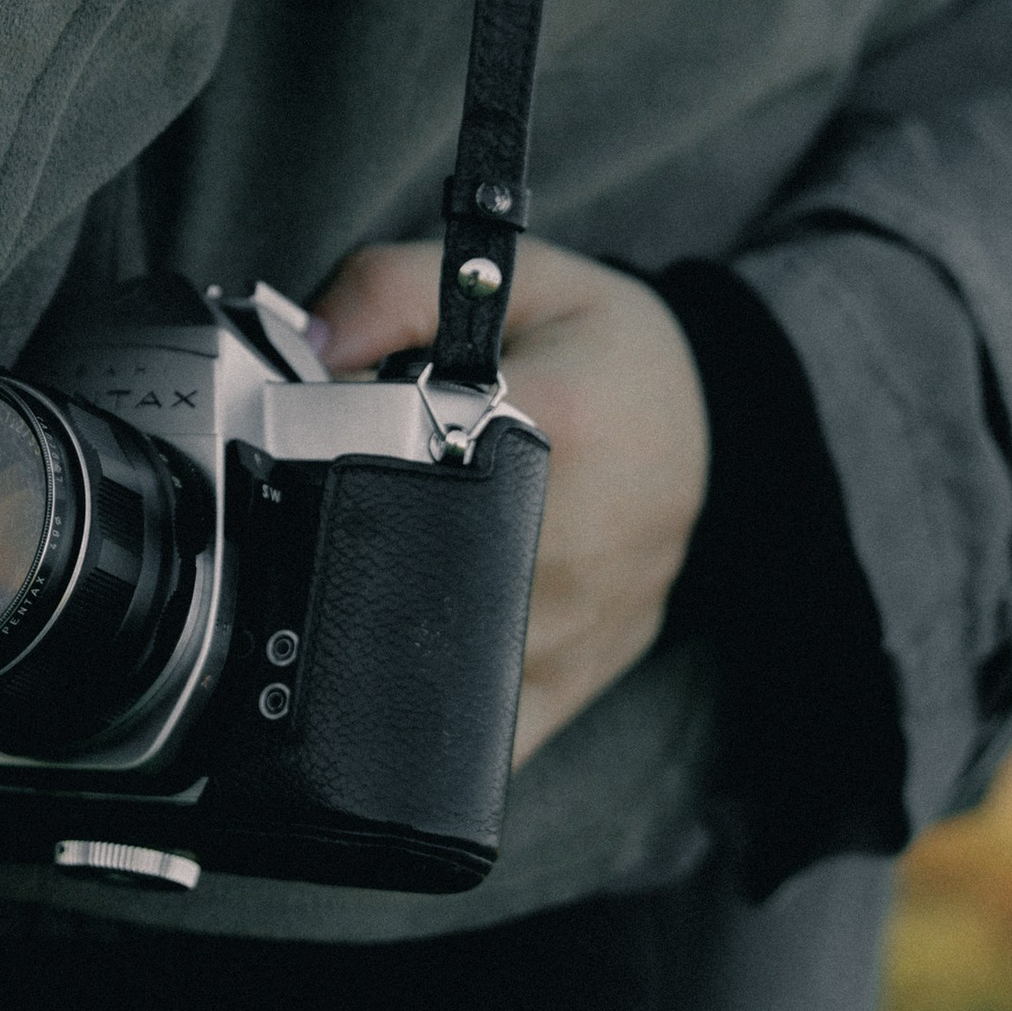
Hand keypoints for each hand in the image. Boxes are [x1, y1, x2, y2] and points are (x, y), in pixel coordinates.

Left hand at [312, 236, 708, 768]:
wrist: (718, 416)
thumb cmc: (605, 351)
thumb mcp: (511, 277)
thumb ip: (390, 289)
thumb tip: (299, 351)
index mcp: (559, 426)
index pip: (412, 471)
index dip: (331, 473)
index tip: (292, 459)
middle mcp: (577, 543)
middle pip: (408, 584)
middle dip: (340, 559)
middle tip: (319, 520)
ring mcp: (579, 625)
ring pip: (436, 670)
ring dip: (377, 631)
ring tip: (363, 571)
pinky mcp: (579, 675)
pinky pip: (485, 733)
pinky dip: (427, 712)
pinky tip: (398, 668)